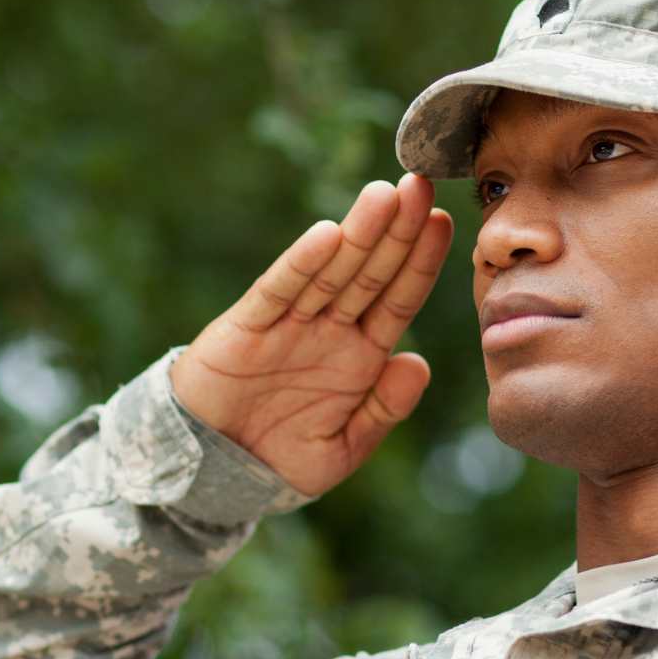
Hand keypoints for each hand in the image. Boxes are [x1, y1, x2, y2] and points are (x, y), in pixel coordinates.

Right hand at [171, 174, 454, 496]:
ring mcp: (289, 324)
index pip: (397, 299)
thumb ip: (382, 410)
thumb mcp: (341, 448)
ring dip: (357, 233)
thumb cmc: (279, 459)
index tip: (445, 222)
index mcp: (358, 356)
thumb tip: (419, 364)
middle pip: (370, 272)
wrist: (212, 473)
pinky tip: (327, 236)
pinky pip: (279, 291)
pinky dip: (301, 264)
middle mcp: (328, 330)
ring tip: (385, 194)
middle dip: (397, 230)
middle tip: (421, 186)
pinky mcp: (248, 326)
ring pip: (330, 272)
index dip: (421, 263)